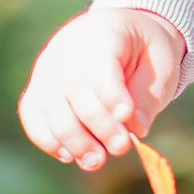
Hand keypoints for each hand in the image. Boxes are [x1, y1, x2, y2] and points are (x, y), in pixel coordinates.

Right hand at [18, 8, 187, 171]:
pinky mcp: (38, 85)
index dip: (111, 93)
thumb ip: (147, 97)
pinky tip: (69, 155)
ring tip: (96, 161)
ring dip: (71, 138)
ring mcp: (48, 65)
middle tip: (121, 147)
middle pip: (72, 87)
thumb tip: (135, 128)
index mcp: (103, 31)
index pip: (100, 63)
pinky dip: (47, 138)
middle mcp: (68, 45)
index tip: (126, 117)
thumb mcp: (161, 66)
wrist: (123, 32)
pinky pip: (32, 114)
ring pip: (48, 104)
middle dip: (96, 123)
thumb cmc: (145, 52)